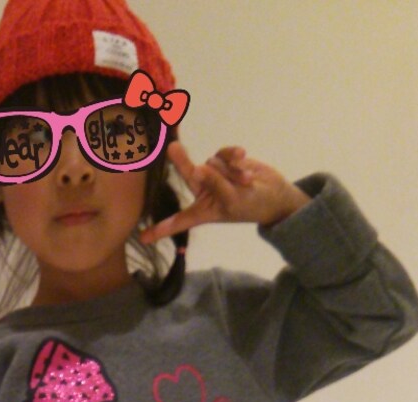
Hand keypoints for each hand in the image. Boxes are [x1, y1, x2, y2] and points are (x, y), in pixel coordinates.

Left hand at [139, 141, 311, 245]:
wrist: (275, 194)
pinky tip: (245, 158)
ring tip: (245, 180)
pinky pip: (224, 153)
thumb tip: (199, 167)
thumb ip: (216, 184)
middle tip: (173, 147)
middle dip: (182, 161)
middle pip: (189, 174)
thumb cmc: (254, 205)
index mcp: (202, 211)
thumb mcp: (234, 200)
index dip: (161, 229)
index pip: (179, 220)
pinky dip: (234, 156)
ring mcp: (214, 175)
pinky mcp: (225, 161)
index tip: (143, 238)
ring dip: (230, 169)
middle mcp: (204, 192)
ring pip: (213, 162)